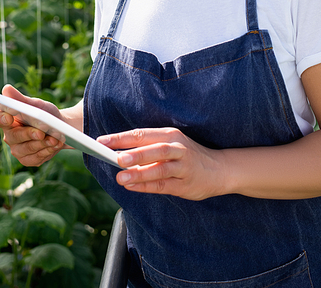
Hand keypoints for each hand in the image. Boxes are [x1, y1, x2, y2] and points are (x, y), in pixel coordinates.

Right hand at [0, 85, 65, 166]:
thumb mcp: (36, 104)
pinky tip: (55, 145)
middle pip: (14, 136)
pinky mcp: (28, 159)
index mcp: (8, 119)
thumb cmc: (45, 113)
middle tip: (42, 132)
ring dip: (42, 144)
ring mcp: (18, 150)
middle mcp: (10, 136)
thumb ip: (21, 99)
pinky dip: (47, 151)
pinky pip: (35, 158)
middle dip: (29, 134)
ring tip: (55, 138)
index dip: (1, 119)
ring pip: (26, 149)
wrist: (62, 128)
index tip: (10, 117)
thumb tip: (6, 89)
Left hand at [97, 127, 223, 200]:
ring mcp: (183, 166)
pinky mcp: (185, 184)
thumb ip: (147, 149)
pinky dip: (147, 186)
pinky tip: (132, 187)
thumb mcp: (170, 145)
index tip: (101, 141)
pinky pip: (164, 185)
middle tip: (115, 157)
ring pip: (160, 168)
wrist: (219, 169)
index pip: (142, 134)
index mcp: (170, 134)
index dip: (121, 137)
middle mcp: (177, 148)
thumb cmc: (187, 156)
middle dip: (134, 152)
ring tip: (121, 177)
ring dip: (140, 173)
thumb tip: (118, 154)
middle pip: (154, 148)